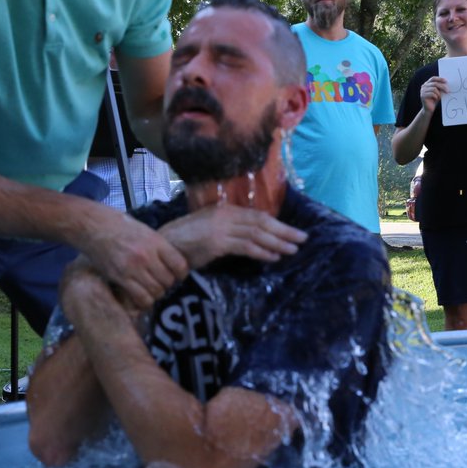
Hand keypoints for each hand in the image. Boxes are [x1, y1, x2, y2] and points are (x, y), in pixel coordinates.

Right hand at [74, 210, 190, 309]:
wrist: (92, 226)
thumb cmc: (118, 225)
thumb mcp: (145, 231)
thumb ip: (158, 247)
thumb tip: (171, 263)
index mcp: (156, 242)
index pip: (180, 265)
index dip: (181, 274)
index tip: (177, 275)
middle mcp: (147, 256)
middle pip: (169, 281)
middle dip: (167, 284)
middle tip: (161, 282)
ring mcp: (133, 268)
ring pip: (157, 292)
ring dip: (155, 293)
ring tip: (150, 289)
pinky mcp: (120, 278)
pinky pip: (141, 298)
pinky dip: (144, 301)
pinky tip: (140, 295)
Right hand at [158, 204, 306, 269]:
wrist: (163, 246)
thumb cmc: (184, 241)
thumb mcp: (208, 229)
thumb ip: (229, 230)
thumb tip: (252, 238)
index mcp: (224, 210)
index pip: (257, 215)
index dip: (277, 223)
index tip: (292, 231)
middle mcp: (225, 215)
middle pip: (261, 222)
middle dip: (284, 231)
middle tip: (303, 239)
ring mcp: (221, 228)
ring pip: (257, 234)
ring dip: (277, 242)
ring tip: (293, 250)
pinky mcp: (217, 242)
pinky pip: (245, 247)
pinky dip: (261, 252)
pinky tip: (273, 257)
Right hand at [420, 76, 447, 113]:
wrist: (429, 109)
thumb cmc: (434, 100)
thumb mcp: (438, 92)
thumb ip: (440, 87)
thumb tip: (446, 83)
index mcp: (427, 83)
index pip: (433, 78)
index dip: (439, 79)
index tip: (446, 81)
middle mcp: (424, 86)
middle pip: (435, 83)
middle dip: (442, 87)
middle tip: (447, 91)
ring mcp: (422, 91)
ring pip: (434, 89)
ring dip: (438, 93)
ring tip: (439, 97)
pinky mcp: (423, 96)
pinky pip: (432, 94)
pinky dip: (436, 96)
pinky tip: (436, 99)